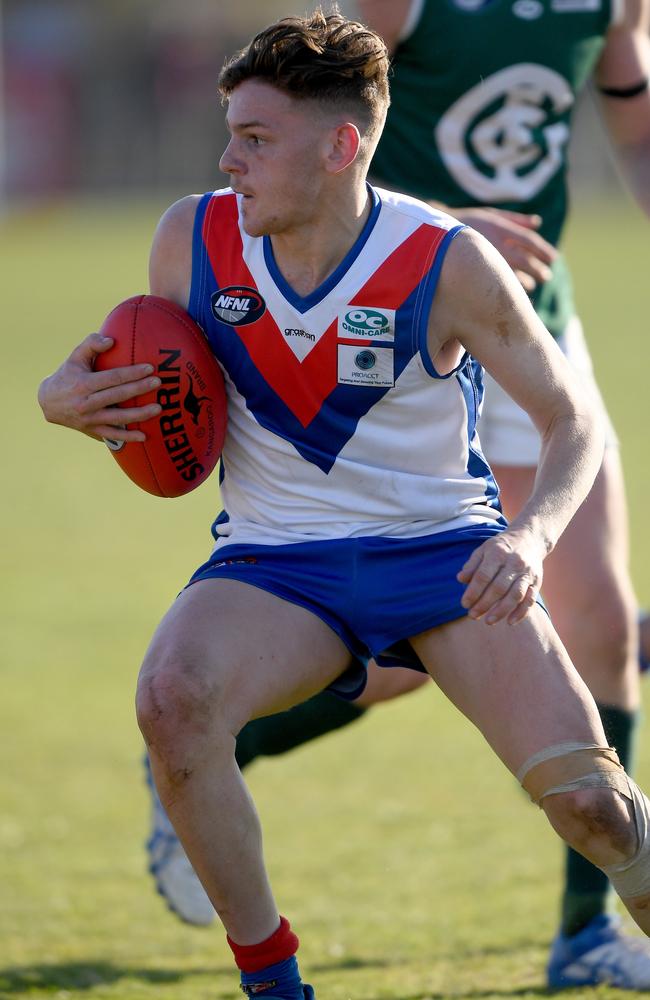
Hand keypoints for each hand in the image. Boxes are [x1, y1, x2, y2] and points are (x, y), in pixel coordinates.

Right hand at [38, 333, 161, 441]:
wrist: (48, 403)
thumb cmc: (67, 375)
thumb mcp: (74, 357)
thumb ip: (91, 344)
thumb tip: (111, 341)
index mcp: (83, 383)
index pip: (112, 377)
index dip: (132, 373)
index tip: (149, 368)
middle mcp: (86, 402)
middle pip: (118, 396)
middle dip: (139, 389)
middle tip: (158, 383)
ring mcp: (90, 419)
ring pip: (118, 417)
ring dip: (139, 414)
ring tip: (158, 408)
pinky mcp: (92, 430)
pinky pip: (112, 435)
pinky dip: (128, 438)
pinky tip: (144, 436)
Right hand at [452, 207, 557, 291]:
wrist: (435, 241)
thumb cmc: (466, 225)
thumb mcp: (490, 215)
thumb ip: (515, 220)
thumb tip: (537, 223)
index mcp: (499, 229)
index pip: (529, 241)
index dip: (543, 250)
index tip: (554, 258)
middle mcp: (495, 246)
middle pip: (525, 261)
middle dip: (538, 269)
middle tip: (546, 276)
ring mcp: (486, 263)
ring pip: (515, 277)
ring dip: (528, 281)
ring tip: (534, 284)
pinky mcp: (479, 277)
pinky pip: (501, 287)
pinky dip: (513, 290)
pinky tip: (517, 292)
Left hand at [457, 528, 544, 624]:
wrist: (529, 538)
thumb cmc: (501, 547)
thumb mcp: (483, 550)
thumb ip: (472, 565)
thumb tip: (460, 579)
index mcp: (498, 553)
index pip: (483, 576)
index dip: (473, 592)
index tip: (464, 604)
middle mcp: (514, 563)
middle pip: (498, 588)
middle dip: (484, 604)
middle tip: (472, 615)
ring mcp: (527, 573)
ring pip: (515, 595)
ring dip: (502, 611)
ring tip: (488, 621)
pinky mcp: (537, 582)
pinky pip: (530, 599)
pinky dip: (521, 612)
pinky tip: (510, 622)